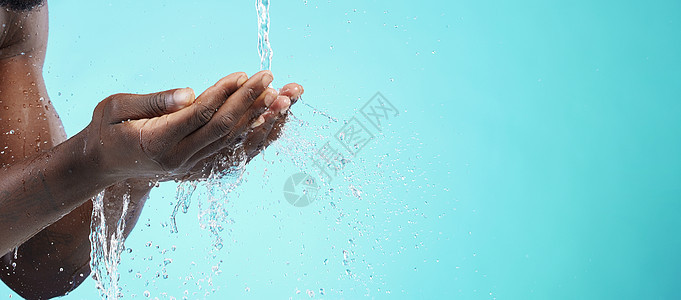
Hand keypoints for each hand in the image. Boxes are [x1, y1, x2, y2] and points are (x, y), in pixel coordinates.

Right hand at [83, 71, 276, 180]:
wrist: (102, 165)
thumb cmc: (108, 128)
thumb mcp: (117, 107)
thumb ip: (154, 101)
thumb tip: (189, 94)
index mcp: (156, 141)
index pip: (199, 115)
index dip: (223, 94)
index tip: (243, 74)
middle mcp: (177, 158)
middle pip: (221, 128)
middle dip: (247, 101)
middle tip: (267, 78)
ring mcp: (189, 166)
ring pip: (230, 140)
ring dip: (255, 117)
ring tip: (277, 95)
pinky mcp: (197, 168)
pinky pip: (229, 150)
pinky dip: (249, 132)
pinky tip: (266, 116)